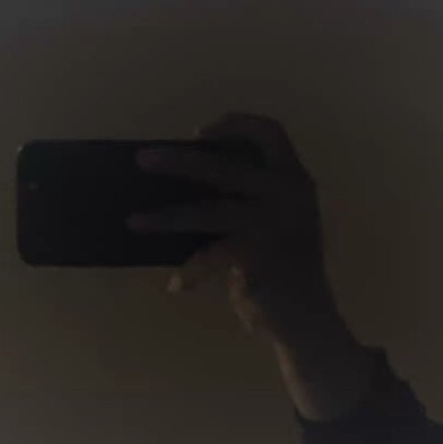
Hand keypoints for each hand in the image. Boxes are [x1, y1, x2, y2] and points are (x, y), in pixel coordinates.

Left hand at [130, 113, 374, 418]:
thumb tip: (178, 184)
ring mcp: (273, 223)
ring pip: (206, 211)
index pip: (271, 132)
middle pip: (223, 165)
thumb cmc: (280, 268)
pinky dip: (189, 272)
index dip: (235, 123)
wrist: (309, 320)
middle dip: (177, 161)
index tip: (199, 132)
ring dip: (165, 217)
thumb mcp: (270, 222)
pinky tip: (176, 286)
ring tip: (133, 221)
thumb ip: (242, 199)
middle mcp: (288, 194)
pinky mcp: (258, 256)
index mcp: (293, 179)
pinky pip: (209, 256)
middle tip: (141, 159)